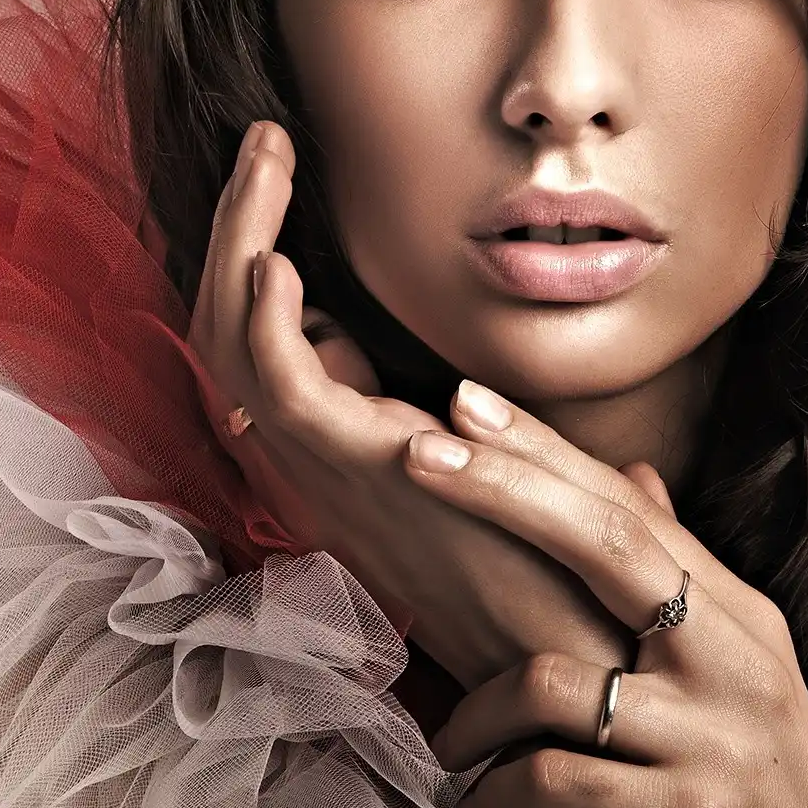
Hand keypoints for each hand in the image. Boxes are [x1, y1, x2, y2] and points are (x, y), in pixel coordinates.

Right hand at [187, 121, 624, 688]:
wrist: (581, 663)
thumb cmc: (558, 575)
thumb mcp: (502, 486)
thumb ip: (471, 438)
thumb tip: (458, 396)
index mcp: (338, 461)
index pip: (256, 352)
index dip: (248, 263)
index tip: (280, 182)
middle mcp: (313, 465)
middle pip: (226, 337)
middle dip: (233, 231)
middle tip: (262, 144)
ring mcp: (328, 473)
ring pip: (235, 349)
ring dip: (239, 245)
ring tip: (264, 159)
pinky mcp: (361, 479)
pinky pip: (282, 393)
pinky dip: (266, 324)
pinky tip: (279, 260)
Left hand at [404, 392, 807, 807]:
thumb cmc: (761, 788)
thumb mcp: (738, 673)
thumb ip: (681, 578)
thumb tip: (636, 479)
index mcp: (738, 618)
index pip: (627, 508)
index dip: (542, 451)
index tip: (464, 400)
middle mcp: (733, 661)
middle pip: (605, 544)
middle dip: (501, 489)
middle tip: (412, 451)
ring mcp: (713, 737)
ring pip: (553, 681)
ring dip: (478, 714)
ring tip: (454, 745)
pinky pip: (555, 781)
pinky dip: (497, 794)